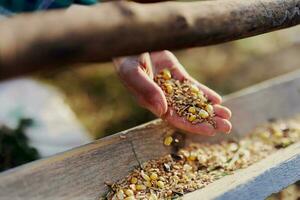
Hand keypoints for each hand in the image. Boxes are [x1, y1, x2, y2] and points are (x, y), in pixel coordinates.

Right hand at [113, 51, 231, 135]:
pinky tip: (217, 99)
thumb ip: (147, 91)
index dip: (192, 125)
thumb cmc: (126, 57)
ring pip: (192, 100)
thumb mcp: (133, 73)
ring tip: (227, 114)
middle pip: (187, 112)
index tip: (210, 131)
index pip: (174, 118)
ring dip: (209, 108)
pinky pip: (191, 86)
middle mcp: (162, 97)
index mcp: (150, 101)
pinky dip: (204, 92)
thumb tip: (164, 111)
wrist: (131, 38)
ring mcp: (170, 85)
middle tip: (226, 126)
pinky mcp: (176, 73)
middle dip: (207, 120)